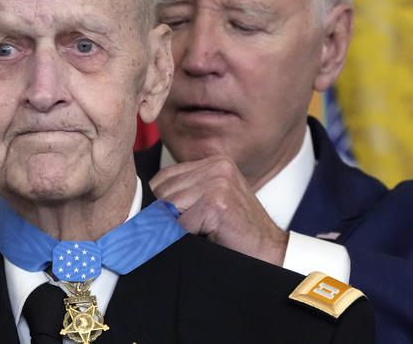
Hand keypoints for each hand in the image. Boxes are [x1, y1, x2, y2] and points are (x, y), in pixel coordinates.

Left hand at [150, 155, 288, 265]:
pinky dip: (187, 237)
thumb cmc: (236, 231)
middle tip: (189, 231)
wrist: (269, 251)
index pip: (164, 178)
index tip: (169, 221)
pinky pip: (180, 224)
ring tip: (202, 233)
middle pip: (164, 192)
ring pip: (169, 208)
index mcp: (214, 162)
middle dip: (167, 217)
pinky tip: (208, 237)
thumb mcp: (210, 202)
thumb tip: (143, 205)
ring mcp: (218, 182)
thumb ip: (185, 192)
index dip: (161, 204)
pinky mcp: (217, 202)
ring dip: (178, 228)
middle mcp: (217, 166)